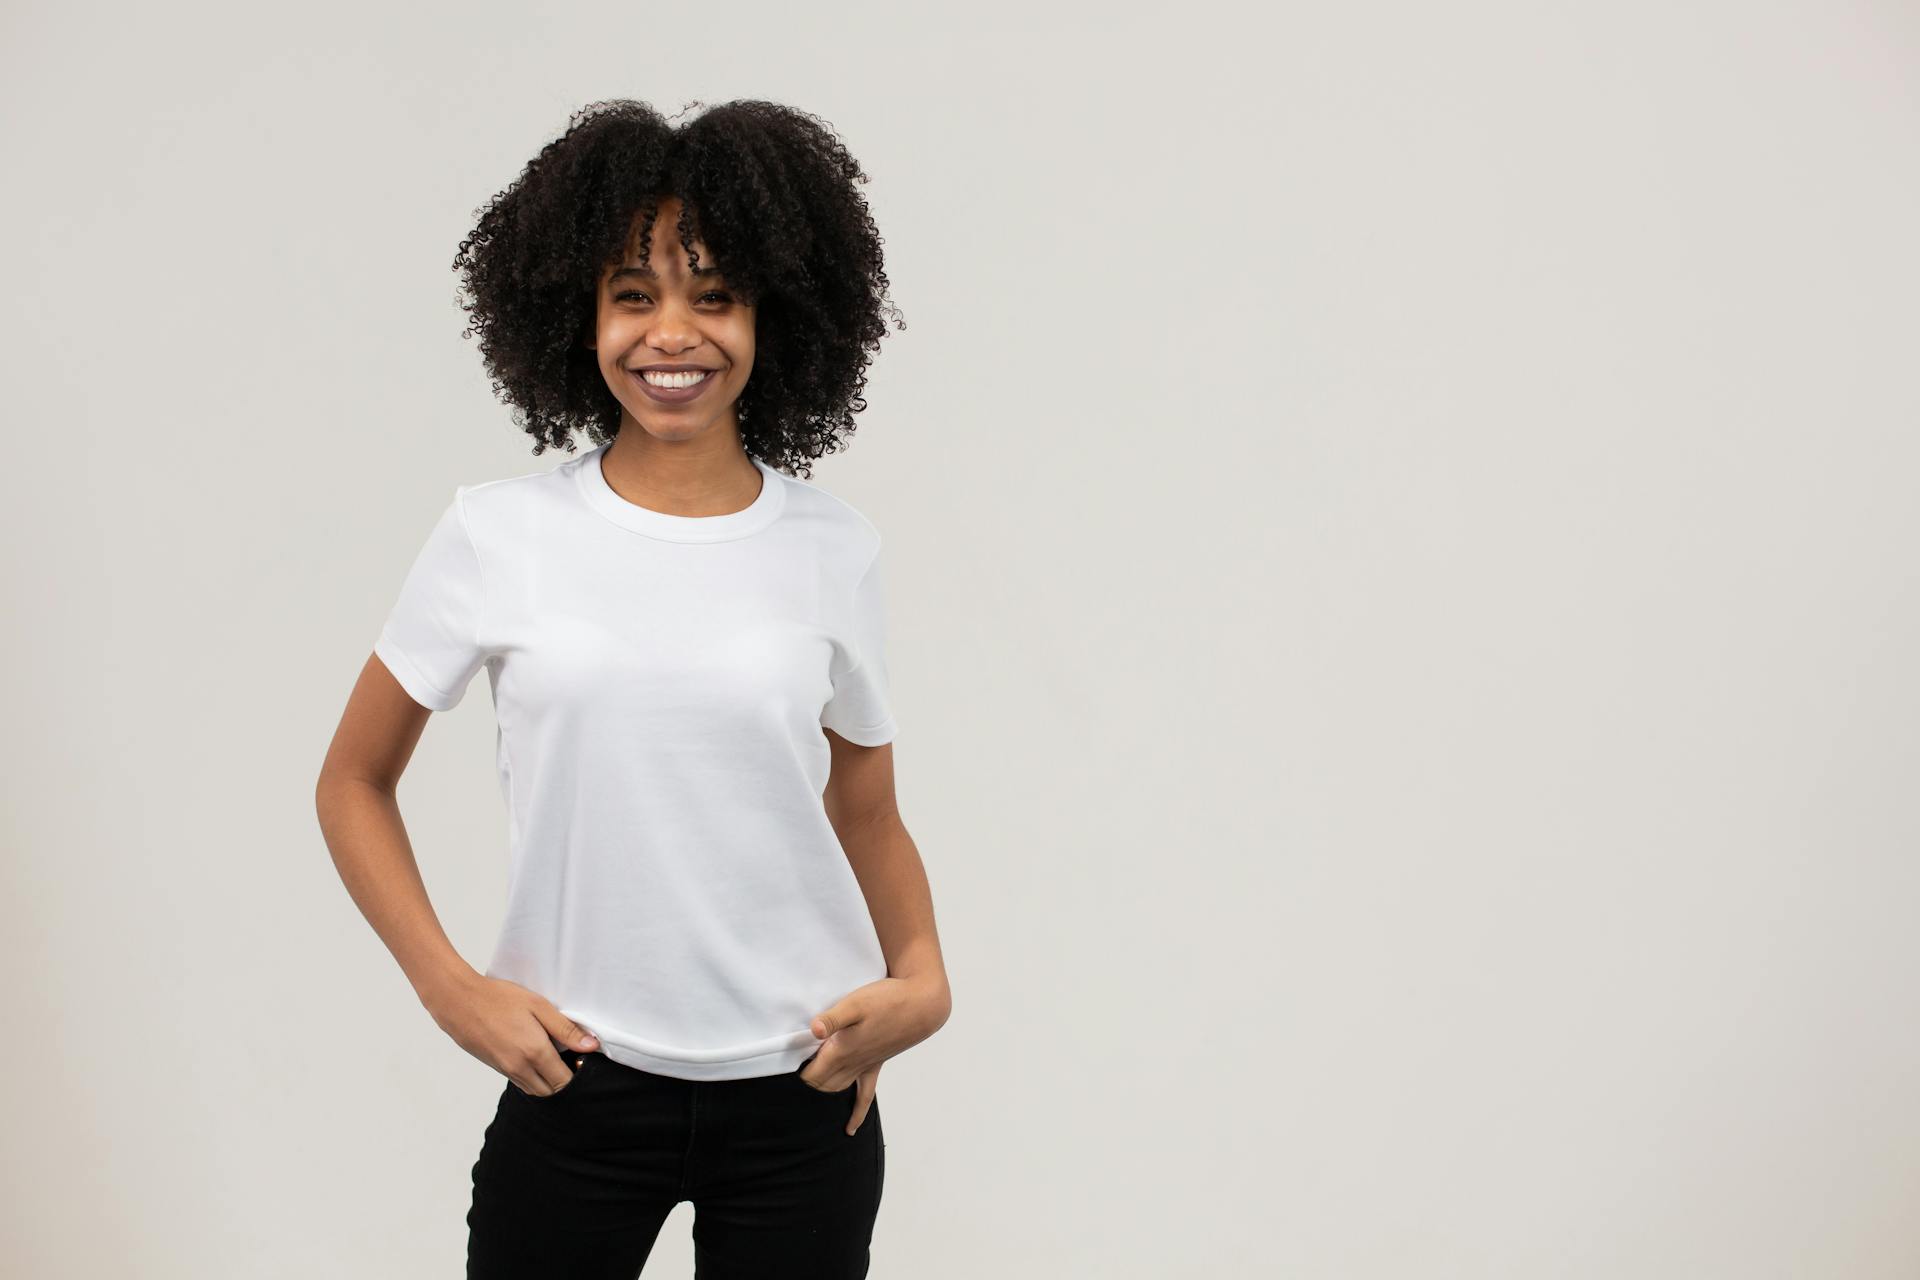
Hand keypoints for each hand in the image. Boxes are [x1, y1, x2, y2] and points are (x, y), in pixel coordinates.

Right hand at [422, 971, 600, 1096]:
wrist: (458, 1001)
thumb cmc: (498, 998)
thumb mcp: (538, 1006)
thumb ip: (566, 1029)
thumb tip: (591, 1046)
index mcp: (534, 1053)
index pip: (564, 1082)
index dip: (577, 1075)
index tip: (582, 1061)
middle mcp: (520, 1068)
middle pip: (550, 1092)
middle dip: (563, 1083)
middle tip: (571, 1060)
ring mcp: (505, 1070)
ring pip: (534, 1089)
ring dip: (547, 1082)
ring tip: (554, 1057)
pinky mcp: (495, 1068)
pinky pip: (520, 1082)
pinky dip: (532, 1078)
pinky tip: (534, 1057)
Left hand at [797, 974, 951, 1134]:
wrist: (921, 1005)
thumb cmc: (888, 1000)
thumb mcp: (856, 1002)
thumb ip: (833, 1018)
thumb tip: (814, 1029)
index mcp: (842, 1050)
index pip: (811, 1074)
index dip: (796, 1073)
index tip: (786, 1065)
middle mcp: (852, 1063)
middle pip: (820, 1085)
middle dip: (806, 1083)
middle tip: (794, 1072)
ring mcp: (865, 1066)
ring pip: (837, 1089)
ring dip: (822, 1092)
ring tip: (810, 1090)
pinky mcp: (876, 1064)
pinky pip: (865, 1096)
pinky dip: (856, 1113)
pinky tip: (850, 1129)